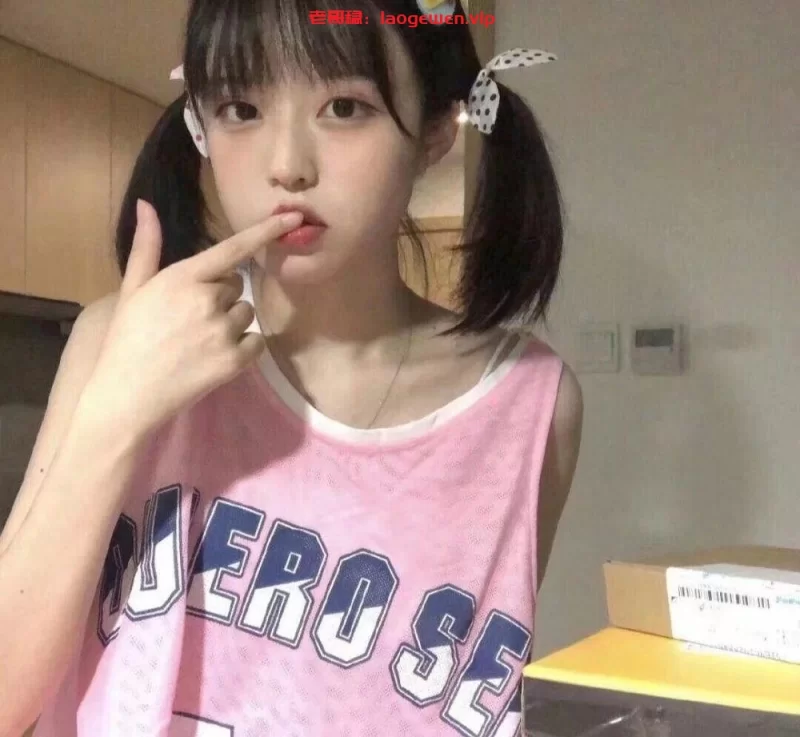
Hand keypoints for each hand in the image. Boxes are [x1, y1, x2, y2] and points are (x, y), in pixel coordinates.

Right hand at [86, 199, 302, 435]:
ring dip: (232, 321)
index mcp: (183, 278)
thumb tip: (147, 205)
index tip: (292, 217)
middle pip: (237, 285)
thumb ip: (147, 246)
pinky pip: (256, 341)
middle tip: (190, 317)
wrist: (128, 394)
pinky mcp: (235, 361)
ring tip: (199, 339)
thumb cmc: (127, 339)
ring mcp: (223, 332)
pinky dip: (243, 347)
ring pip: (247, 313)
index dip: (266, 231)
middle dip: (221, 295)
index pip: (233, 248)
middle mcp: (208, 301)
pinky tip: (214, 355)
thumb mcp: (133, 289)